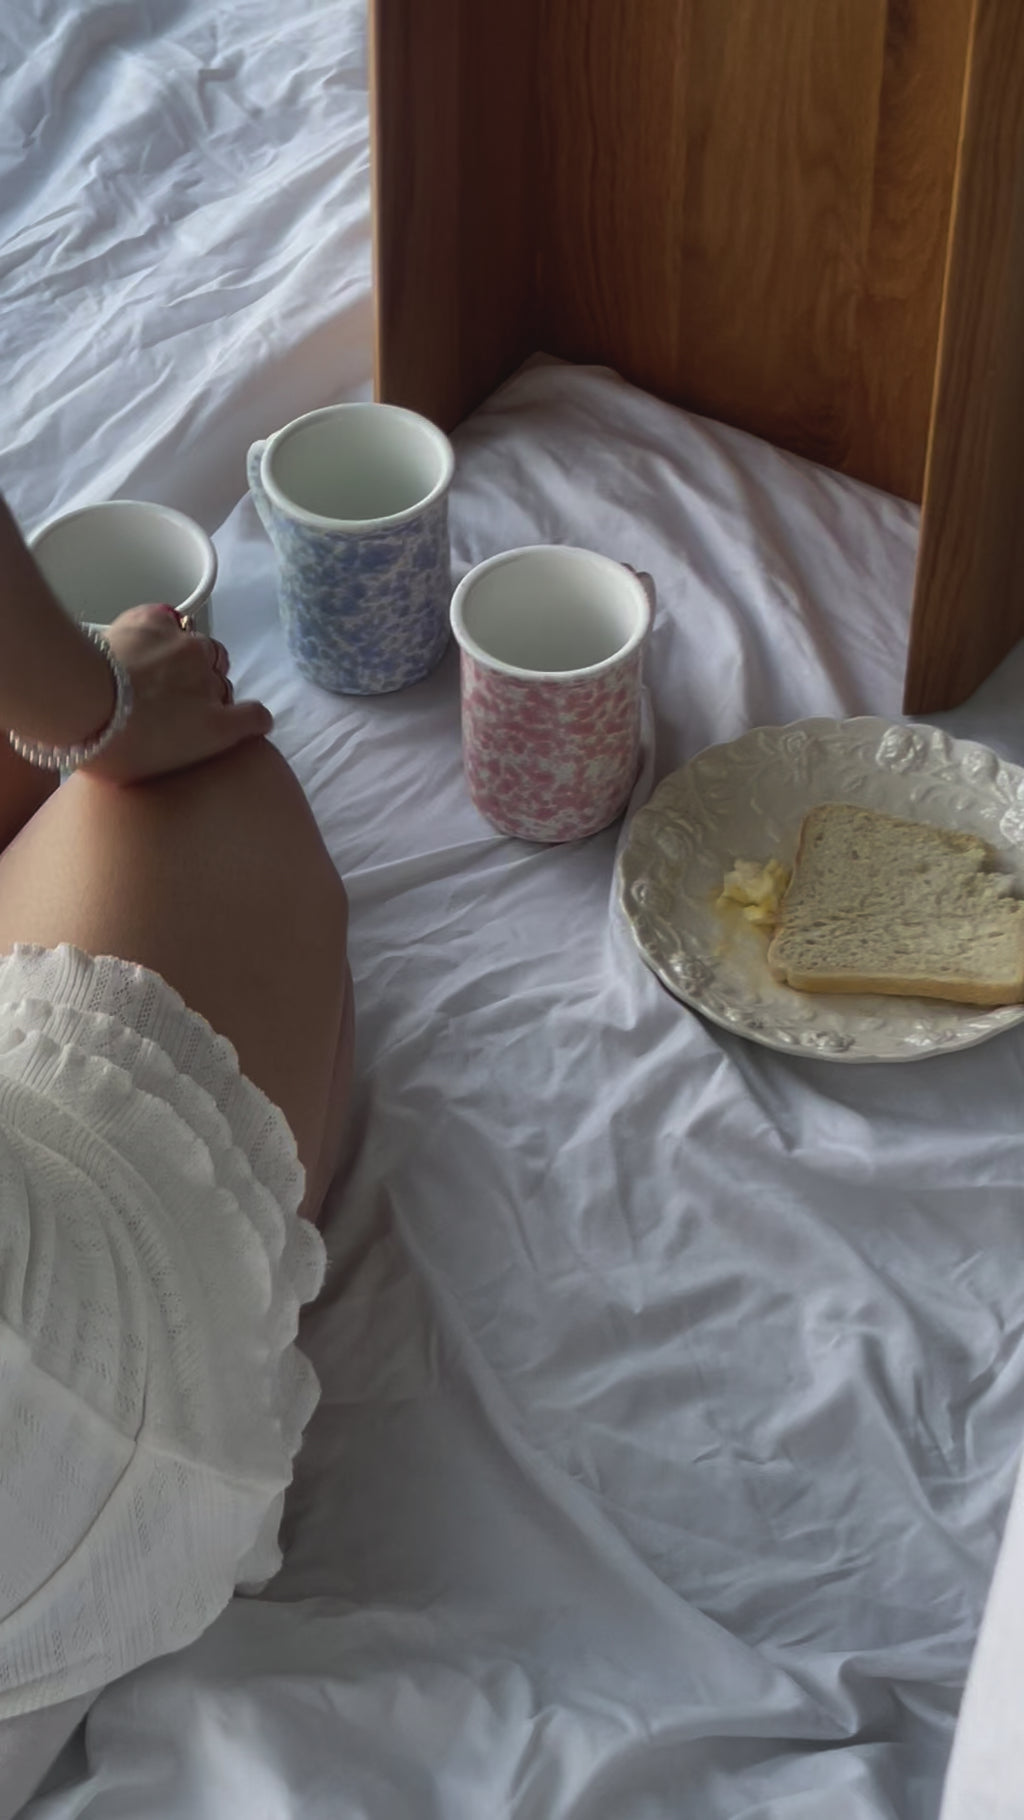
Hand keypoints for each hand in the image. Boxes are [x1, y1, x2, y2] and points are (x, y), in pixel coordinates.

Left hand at [83, 605, 273, 783]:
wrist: (78, 701)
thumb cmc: (108, 748)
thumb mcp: (153, 773)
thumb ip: (182, 753)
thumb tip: (176, 744)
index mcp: (216, 728)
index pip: (257, 718)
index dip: (248, 719)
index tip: (235, 720)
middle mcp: (211, 685)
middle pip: (222, 682)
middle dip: (203, 690)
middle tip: (171, 700)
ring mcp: (187, 648)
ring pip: (203, 648)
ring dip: (188, 657)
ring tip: (157, 667)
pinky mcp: (158, 622)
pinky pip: (170, 619)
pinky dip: (159, 628)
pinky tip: (141, 640)